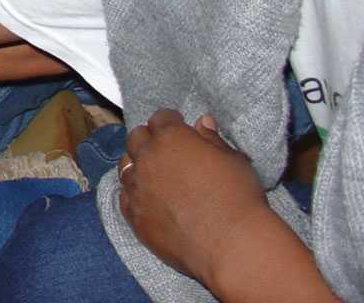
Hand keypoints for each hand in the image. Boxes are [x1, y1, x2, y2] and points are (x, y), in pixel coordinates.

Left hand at [118, 110, 267, 285]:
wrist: (232, 245)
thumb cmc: (238, 197)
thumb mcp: (233, 160)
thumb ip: (212, 139)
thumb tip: (203, 122)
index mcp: (171, 138)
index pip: (161, 118)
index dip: (171, 121)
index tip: (178, 126)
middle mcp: (147, 158)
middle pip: (137, 138)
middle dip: (150, 138)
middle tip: (165, 149)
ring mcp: (137, 187)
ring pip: (126, 166)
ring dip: (138, 164)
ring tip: (153, 172)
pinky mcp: (134, 215)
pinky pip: (124, 196)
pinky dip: (133, 192)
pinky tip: (146, 196)